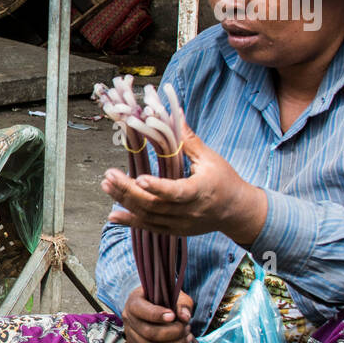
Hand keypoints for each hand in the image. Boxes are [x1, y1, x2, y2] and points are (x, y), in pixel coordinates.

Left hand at [101, 109, 266, 244]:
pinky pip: (149, 227)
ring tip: (107, 185)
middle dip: (129, 190)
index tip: (138, 178)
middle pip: (154, 205)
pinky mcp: (174, 230)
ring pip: (148, 216)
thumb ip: (187, 139)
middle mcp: (189, 211)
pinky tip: (113, 214)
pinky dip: (130, 221)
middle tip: (109, 175)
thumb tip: (174, 112)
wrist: (236, 211)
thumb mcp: (210, 158)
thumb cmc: (224, 180)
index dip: (157, 187)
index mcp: (201, 191)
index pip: (176, 192)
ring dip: (125, 202)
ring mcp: (180, 224)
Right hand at [122, 287, 194, 342]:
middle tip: (186, 328)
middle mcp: (128, 319)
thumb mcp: (175, 297)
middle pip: (149, 333)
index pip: (142, 311)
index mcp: (134, 302)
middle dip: (173, 333)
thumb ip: (182, 305)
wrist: (155, 307)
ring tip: (187, 339)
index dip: (158, 315)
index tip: (173, 316)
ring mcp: (130, 336)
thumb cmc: (165, 300)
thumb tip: (185, 318)